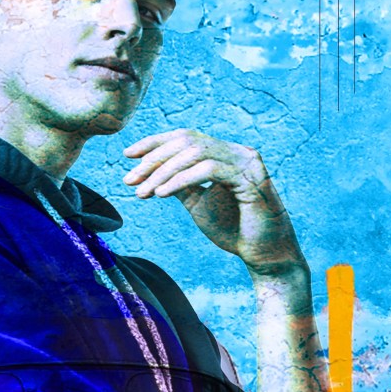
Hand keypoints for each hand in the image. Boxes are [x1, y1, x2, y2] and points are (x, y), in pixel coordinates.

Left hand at [123, 129, 305, 278]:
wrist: (263, 254)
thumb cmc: (233, 229)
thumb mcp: (197, 203)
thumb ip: (179, 184)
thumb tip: (150, 172)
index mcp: (224, 153)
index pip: (184, 136)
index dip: (154, 142)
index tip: (127, 155)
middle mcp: (236, 151)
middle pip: (186, 140)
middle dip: (153, 159)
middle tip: (129, 179)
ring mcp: (246, 161)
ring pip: (195, 152)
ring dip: (163, 171)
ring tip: (143, 192)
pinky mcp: (251, 177)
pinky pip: (208, 169)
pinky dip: (181, 180)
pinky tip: (162, 194)